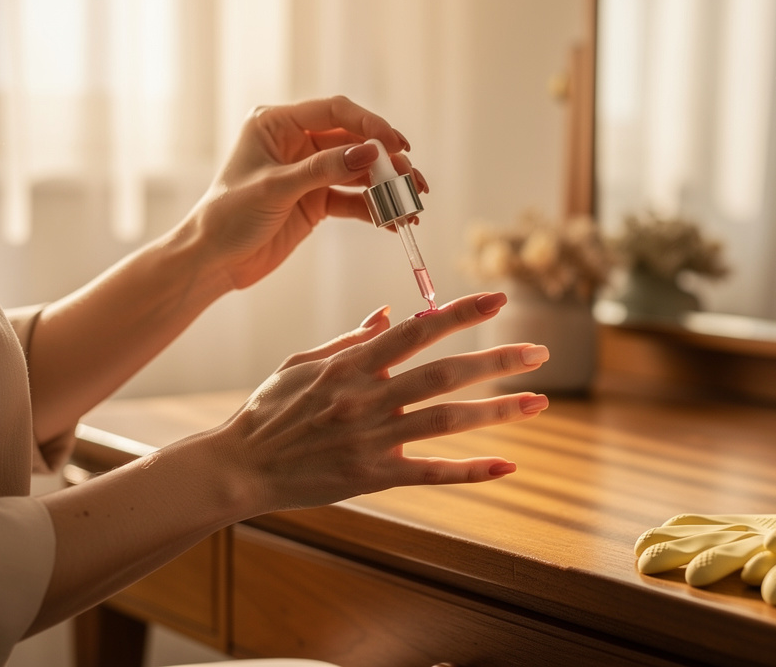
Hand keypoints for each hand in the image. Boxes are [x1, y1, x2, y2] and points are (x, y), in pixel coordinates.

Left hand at [184, 96, 429, 290]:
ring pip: (359, 172)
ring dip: (387, 188)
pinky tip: (394, 222)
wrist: (213, 261)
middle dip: (386, 162)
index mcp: (276, 124)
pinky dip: (374, 210)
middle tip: (412, 181)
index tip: (397, 145)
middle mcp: (296, 143)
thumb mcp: (275, 188)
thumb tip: (371, 152)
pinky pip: (354, 200)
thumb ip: (324, 169)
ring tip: (412, 205)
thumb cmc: (227, 216)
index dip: (370, 125)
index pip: (335, 112)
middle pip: (354, 142)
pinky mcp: (317, 201)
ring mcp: (309, 172)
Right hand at [220, 291, 550, 513]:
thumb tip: (386, 313)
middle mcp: (366, 398)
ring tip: (538, 401)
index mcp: (351, 365)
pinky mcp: (372, 477)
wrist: (236, 467)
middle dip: (496, 360)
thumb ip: (349, 339)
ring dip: (496, 411)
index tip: (498, 299)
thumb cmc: (267, 411)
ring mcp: (371, 440)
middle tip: (539, 351)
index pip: (416, 330)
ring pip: (446, 421)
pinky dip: (471, 471)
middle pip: (443, 374)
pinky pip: (430, 474)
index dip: (460, 313)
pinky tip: (507, 465)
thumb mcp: (301, 362)